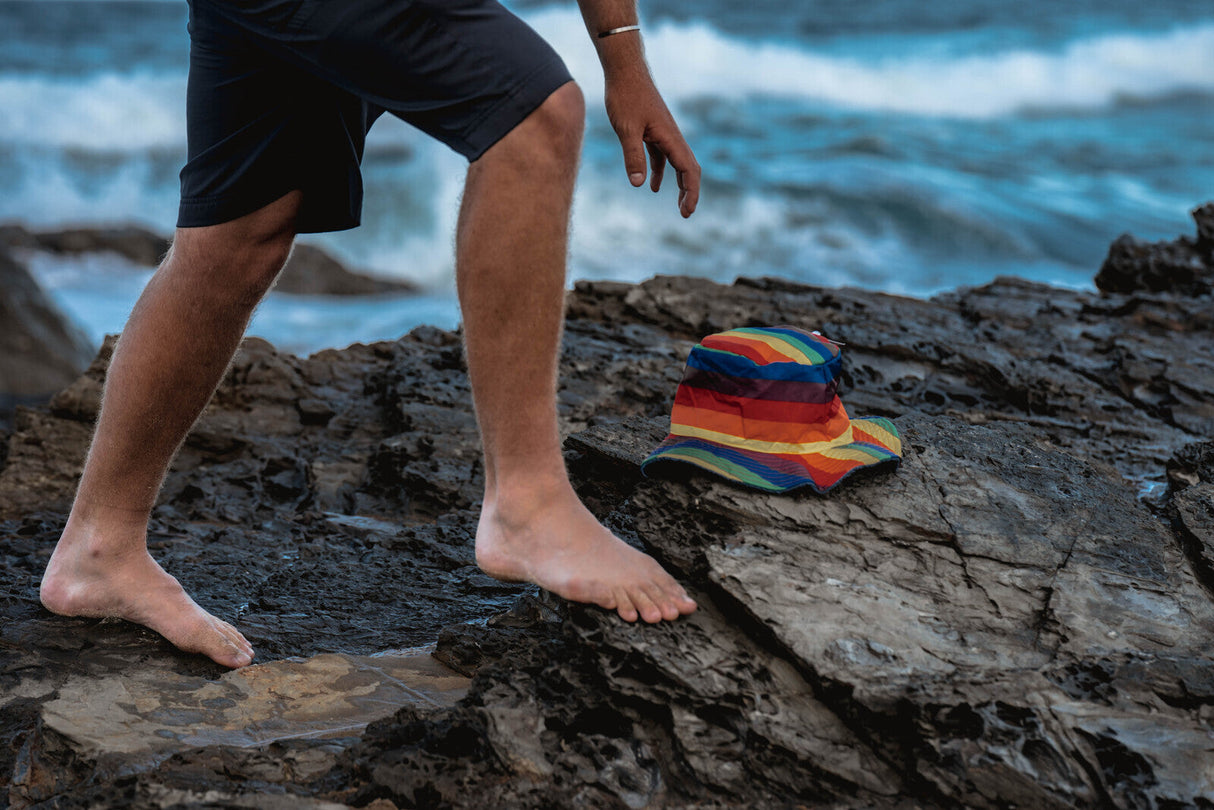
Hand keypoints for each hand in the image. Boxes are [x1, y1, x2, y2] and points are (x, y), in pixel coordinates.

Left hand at [604, 73, 700, 217]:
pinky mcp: (653, 131)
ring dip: (679, 184)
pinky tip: (651, 185)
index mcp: (670, 137)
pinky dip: (660, 172)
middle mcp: (672, 136)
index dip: (691, 192)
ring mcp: (664, 133)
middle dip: (690, 192)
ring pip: (677, 163)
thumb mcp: (626, 129)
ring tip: (677, 206)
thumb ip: (633, 156)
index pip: (689, 170)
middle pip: (689, 169)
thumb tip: (639, 184)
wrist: (624, 70)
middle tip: (685, 214)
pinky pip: (662, 156)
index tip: (687, 212)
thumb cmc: (625, 96)